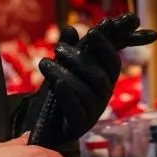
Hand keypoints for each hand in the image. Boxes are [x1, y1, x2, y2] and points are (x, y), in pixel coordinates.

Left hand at [28, 15, 156, 146]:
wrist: (48, 122)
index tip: (92, 31)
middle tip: (58, 48)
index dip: (105, 47)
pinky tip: (57, 83)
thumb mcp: (65, 66)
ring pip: (85, 92)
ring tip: (43, 63)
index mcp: (105, 80)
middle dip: (80, 59)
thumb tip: (70, 29)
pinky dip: (67, 95)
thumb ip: (69, 49)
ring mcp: (92, 113)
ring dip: (63, 74)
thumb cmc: (61, 89)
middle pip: (99, 77)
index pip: (113, 63)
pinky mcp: (78, 127)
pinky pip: (76, 111)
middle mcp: (103, 97)